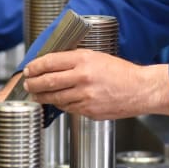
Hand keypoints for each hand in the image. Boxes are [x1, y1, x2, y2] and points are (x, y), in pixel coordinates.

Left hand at [23, 49, 168, 119]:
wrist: (140, 89)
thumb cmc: (121, 72)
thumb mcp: (98, 57)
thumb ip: (76, 60)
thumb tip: (53, 65)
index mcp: (84, 60)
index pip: (50, 62)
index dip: (35, 66)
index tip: (29, 69)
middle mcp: (82, 77)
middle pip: (47, 81)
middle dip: (33, 84)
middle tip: (28, 84)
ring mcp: (85, 96)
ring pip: (55, 98)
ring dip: (43, 97)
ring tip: (38, 95)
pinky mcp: (88, 111)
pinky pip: (67, 108)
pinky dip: (60, 104)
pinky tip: (59, 101)